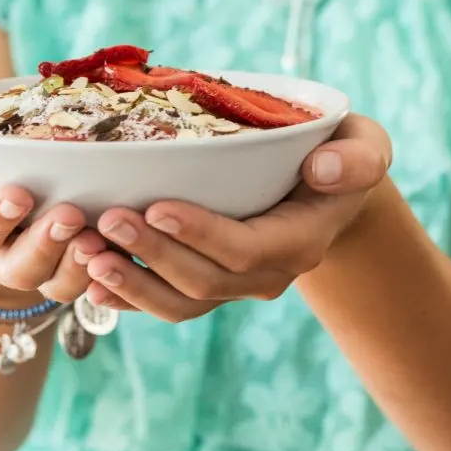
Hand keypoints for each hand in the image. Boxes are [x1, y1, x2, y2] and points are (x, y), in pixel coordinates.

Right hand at [0, 100, 120, 307]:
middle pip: (22, 269)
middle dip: (45, 246)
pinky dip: (114, 272)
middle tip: (69, 216)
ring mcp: (45, 265)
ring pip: (61, 283)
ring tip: (99, 240)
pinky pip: (98, 282)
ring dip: (81, 265)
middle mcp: (4, 256)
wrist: (4, 170)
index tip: (18, 195)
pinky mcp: (81, 265)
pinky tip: (130, 250)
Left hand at [83, 115, 391, 321]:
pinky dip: (128, 298)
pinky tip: (88, 282)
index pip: (245, 248)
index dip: (200, 233)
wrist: (328, 192)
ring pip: (180, 303)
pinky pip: (168, 303)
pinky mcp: (210, 283)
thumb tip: (323, 168)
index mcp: (299, 240)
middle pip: (203, 280)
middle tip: (104, 221)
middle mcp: (267, 272)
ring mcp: (236, 284)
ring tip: (85, 256)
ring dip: (130, 285)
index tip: (155, 205)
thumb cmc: (340, 156)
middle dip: (151, 255)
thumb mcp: (366, 147)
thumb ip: (357, 158)